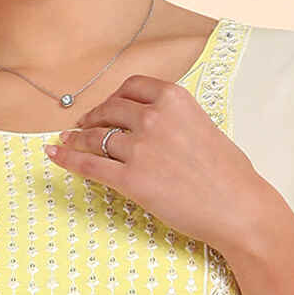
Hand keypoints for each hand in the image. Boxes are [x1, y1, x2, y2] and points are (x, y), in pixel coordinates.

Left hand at [43, 75, 276, 256]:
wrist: (238, 207)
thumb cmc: (229, 174)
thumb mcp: (204, 127)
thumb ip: (175, 119)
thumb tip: (151, 126)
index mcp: (174, 98)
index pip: (131, 88)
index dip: (113, 98)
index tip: (107, 106)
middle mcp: (154, 117)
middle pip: (109, 110)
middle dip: (93, 117)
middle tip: (83, 125)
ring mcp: (140, 148)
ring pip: (96, 137)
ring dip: (78, 138)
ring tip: (67, 141)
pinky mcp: (131, 179)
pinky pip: (89, 164)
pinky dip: (68, 158)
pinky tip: (55, 154)